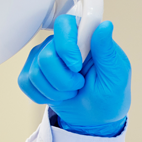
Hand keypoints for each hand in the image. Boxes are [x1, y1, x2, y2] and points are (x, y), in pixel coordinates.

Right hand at [18, 15, 130, 135]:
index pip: (64, 24)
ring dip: (56, 91)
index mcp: (84, 38)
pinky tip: (58, 96)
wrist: (97, 117)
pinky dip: (44, 96)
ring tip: (72, 92)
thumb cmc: (110, 95)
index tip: (76, 66)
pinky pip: (26, 82)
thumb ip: (107, 51)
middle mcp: (61, 43)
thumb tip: (105, 26)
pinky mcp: (33, 72)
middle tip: (79, 85)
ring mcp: (44, 56)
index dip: (66, 47)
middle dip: (64, 80)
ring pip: (36, 72)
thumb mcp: (116, 75)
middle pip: (46, 56)